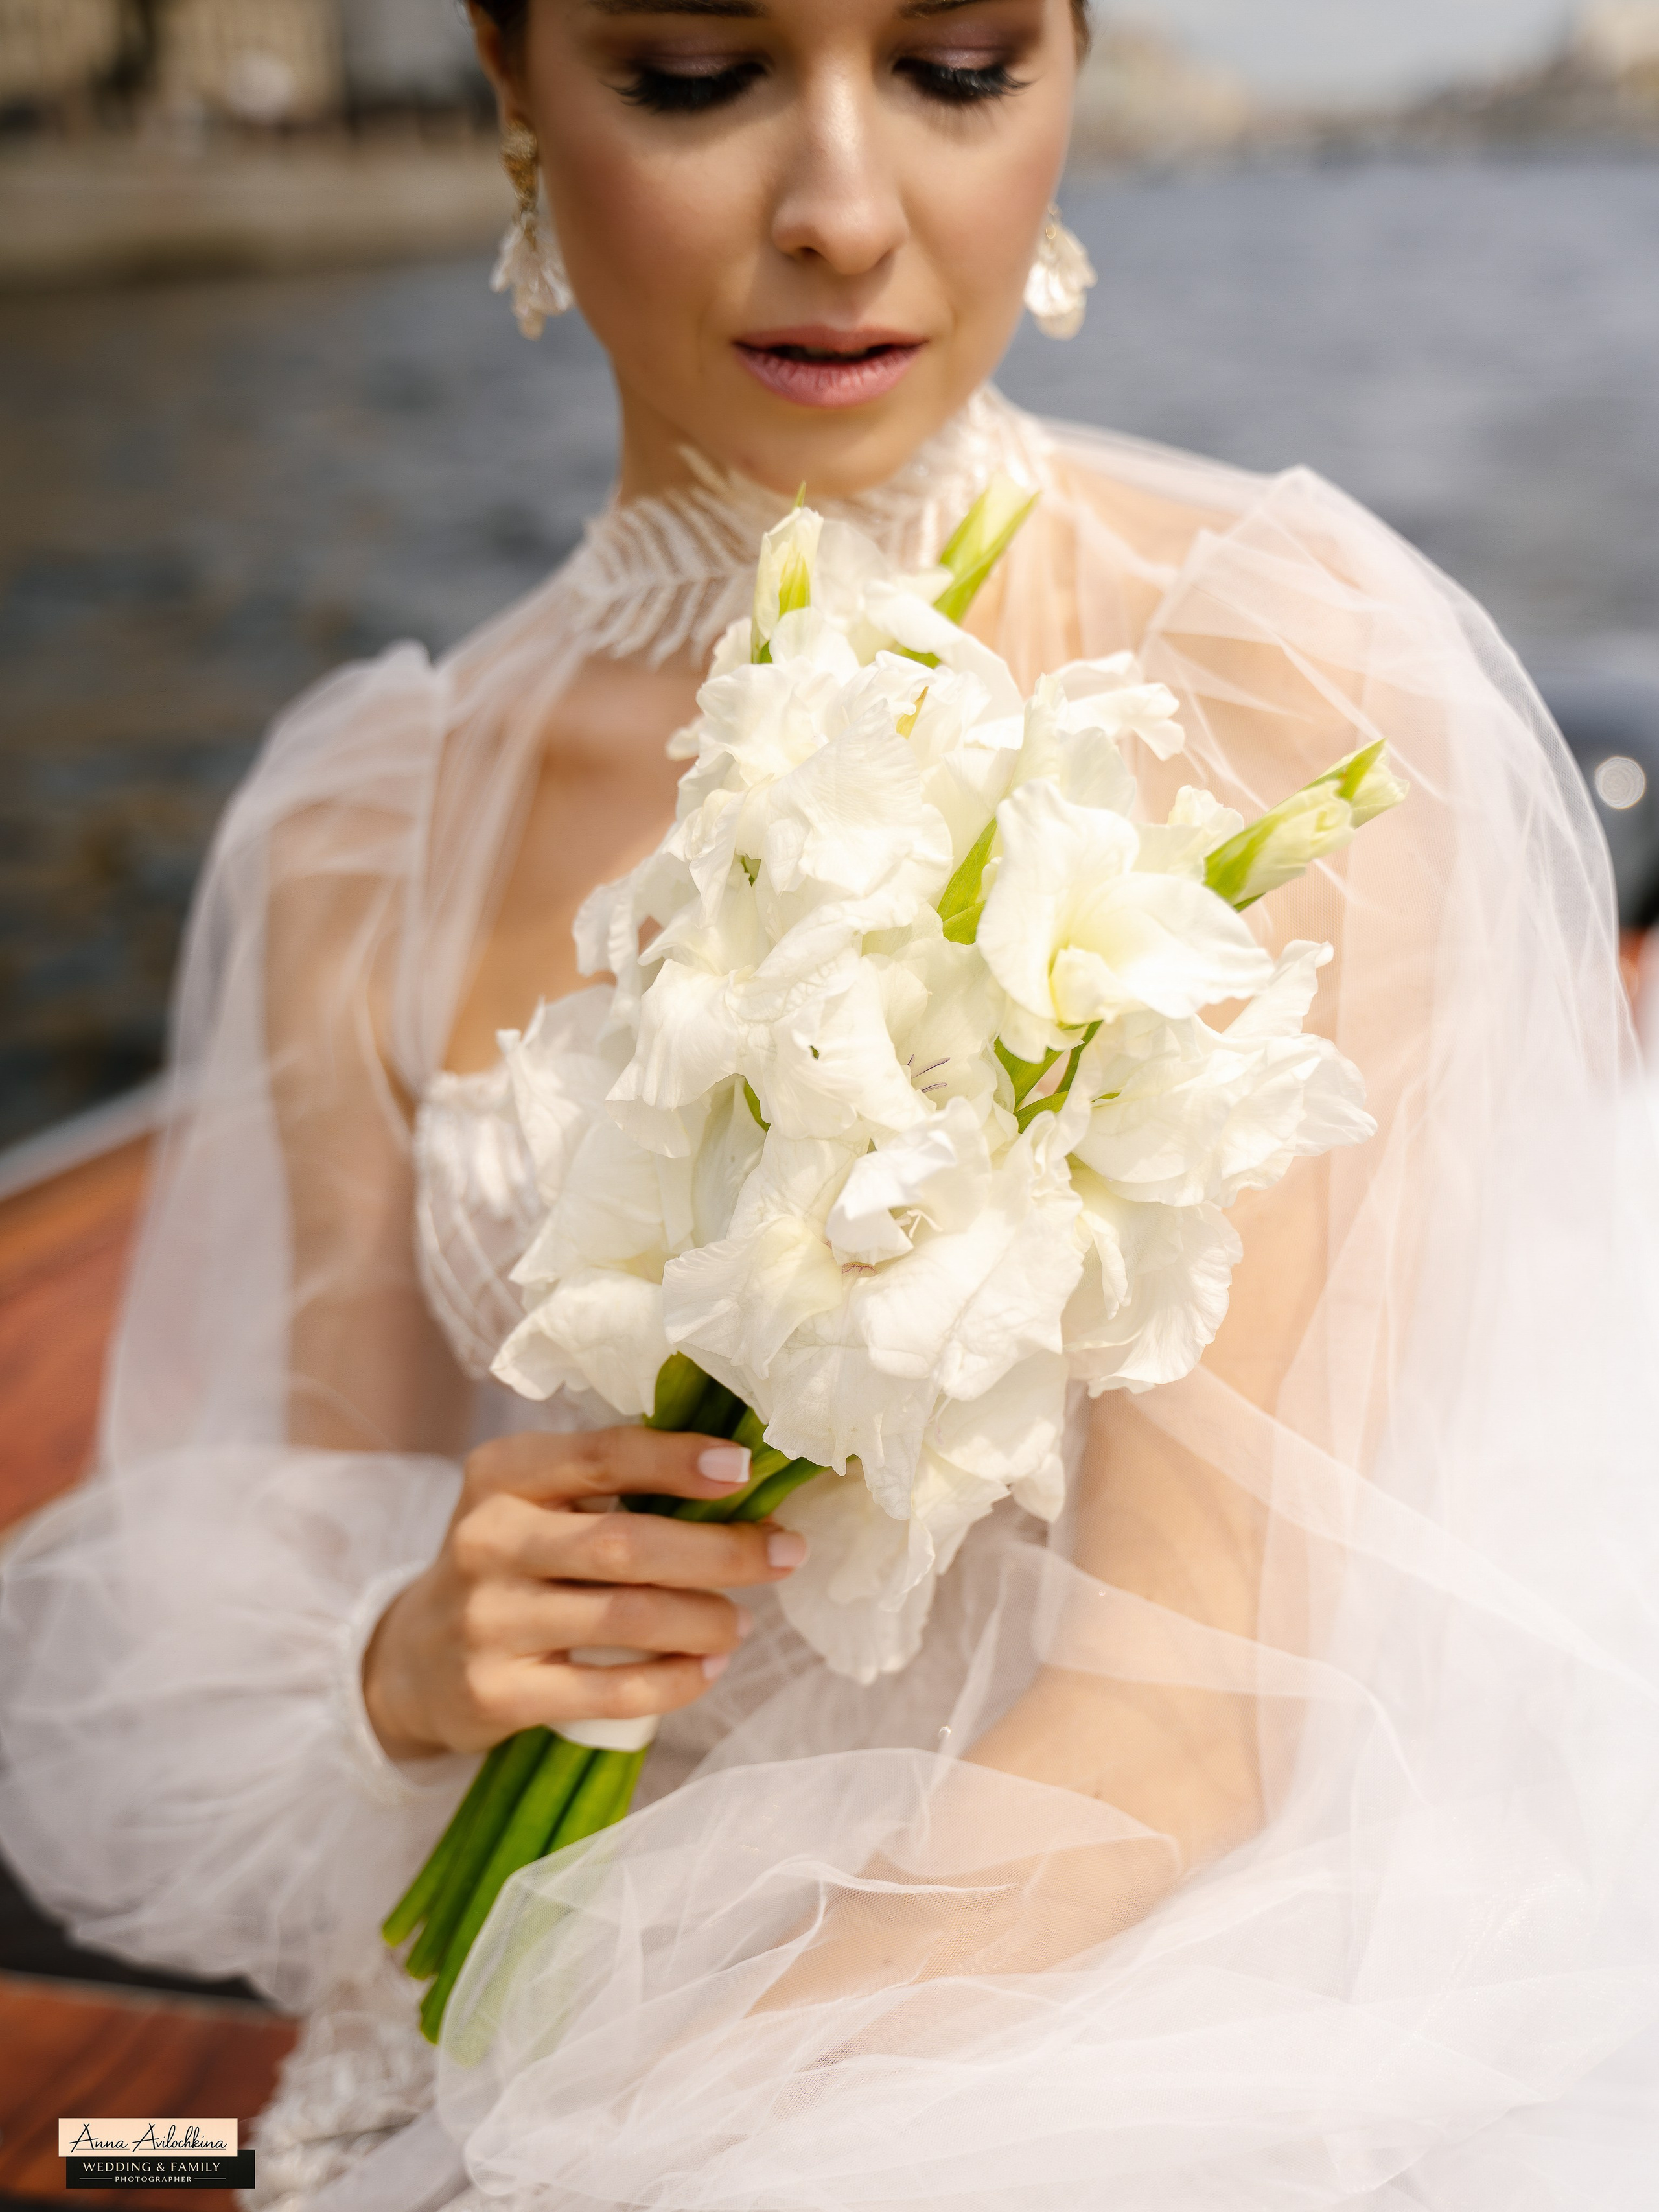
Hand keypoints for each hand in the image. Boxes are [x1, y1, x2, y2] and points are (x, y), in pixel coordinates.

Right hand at [362, 1426, 806, 1760]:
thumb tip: (738, 1475)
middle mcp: (487, 1539)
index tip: (745, 1468)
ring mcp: (487, 1620)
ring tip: (744, 1622)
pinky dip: (675, 1680)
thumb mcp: (535, 1502)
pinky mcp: (495, 1692)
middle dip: (721, 1550)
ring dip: (706, 1619)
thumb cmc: (511, 1562)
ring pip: (626, 1617)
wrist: (413, 1659)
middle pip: (626, 1543)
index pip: (602, 1455)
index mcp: (503, 1473)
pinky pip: (609, 1689)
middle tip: (785, 1553)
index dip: (678, 1461)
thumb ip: (610, 1484)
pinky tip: (709, 1668)